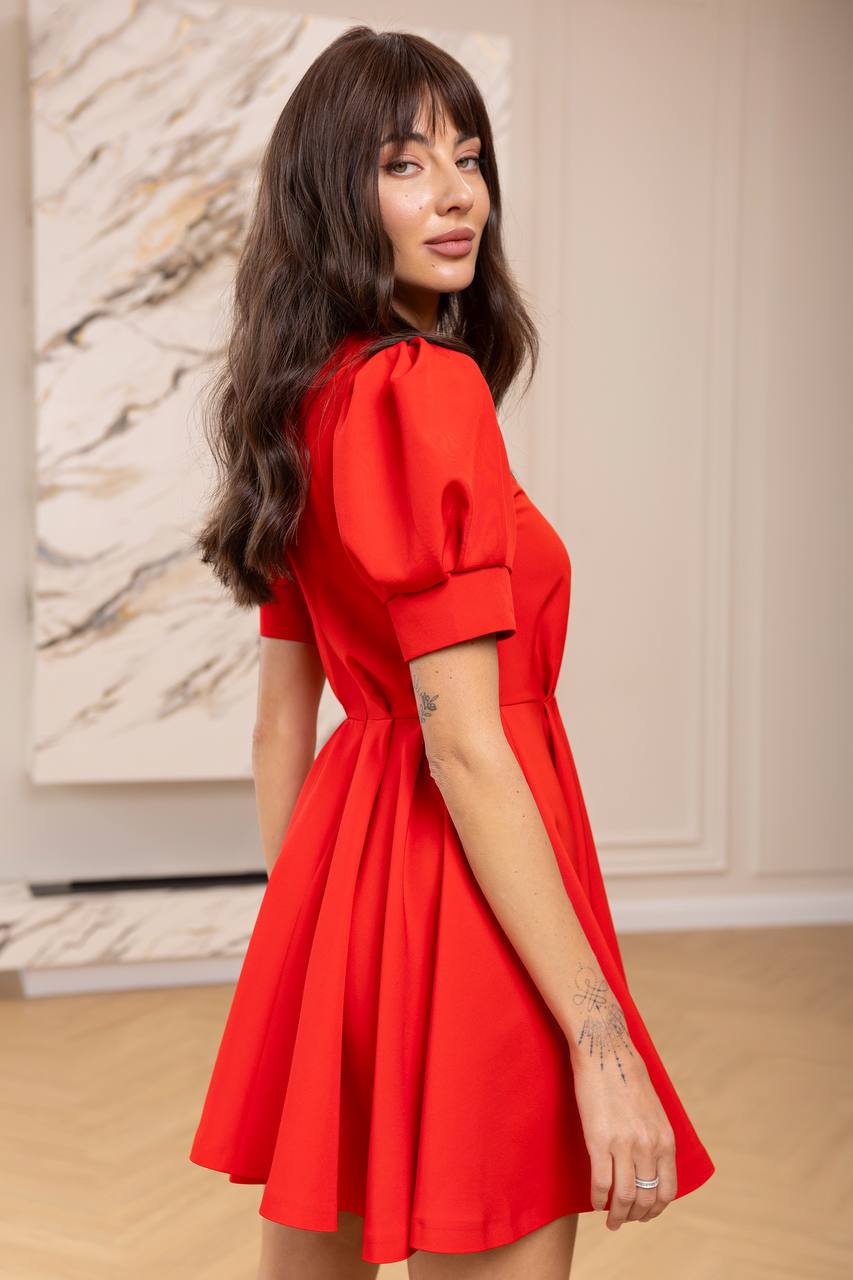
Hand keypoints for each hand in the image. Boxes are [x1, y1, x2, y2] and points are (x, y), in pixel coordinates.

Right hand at [566, 964, 677, 1229]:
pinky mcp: (599, 1140)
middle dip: (636, 1216)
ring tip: (610, 1220)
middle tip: (624, 1221)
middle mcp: (648, 1145)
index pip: (667, 1189)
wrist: (605, 1049)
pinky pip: (601, 1183)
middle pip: (646, 1198)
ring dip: (617, 1215)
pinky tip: (595, 1202)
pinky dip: (598, 1199)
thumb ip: (655, 1137)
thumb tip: (651, 1163)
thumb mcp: (654, 1109)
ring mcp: (623, 1144)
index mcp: (665, 1139)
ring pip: (624, 1197)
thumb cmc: (627, 1075)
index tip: (644, 1214)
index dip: (655, 1208)